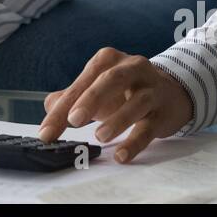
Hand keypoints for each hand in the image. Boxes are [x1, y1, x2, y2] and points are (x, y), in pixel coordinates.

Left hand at [37, 47, 193, 162]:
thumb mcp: (96, 88)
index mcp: (108, 60)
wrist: (170, 93)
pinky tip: (122, 155)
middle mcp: (131, 68)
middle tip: (73, 120)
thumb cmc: (125, 91)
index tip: (46, 132)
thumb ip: (71, 97)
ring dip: (118, 119)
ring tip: (100, 136)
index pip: (82, 82)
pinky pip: (149, 127)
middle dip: (91, 99)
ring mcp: (151, 88)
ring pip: (137, 101)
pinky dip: (135, 142)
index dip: (62, 108)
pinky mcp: (163, 111)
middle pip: (110, 80)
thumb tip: (49, 106)